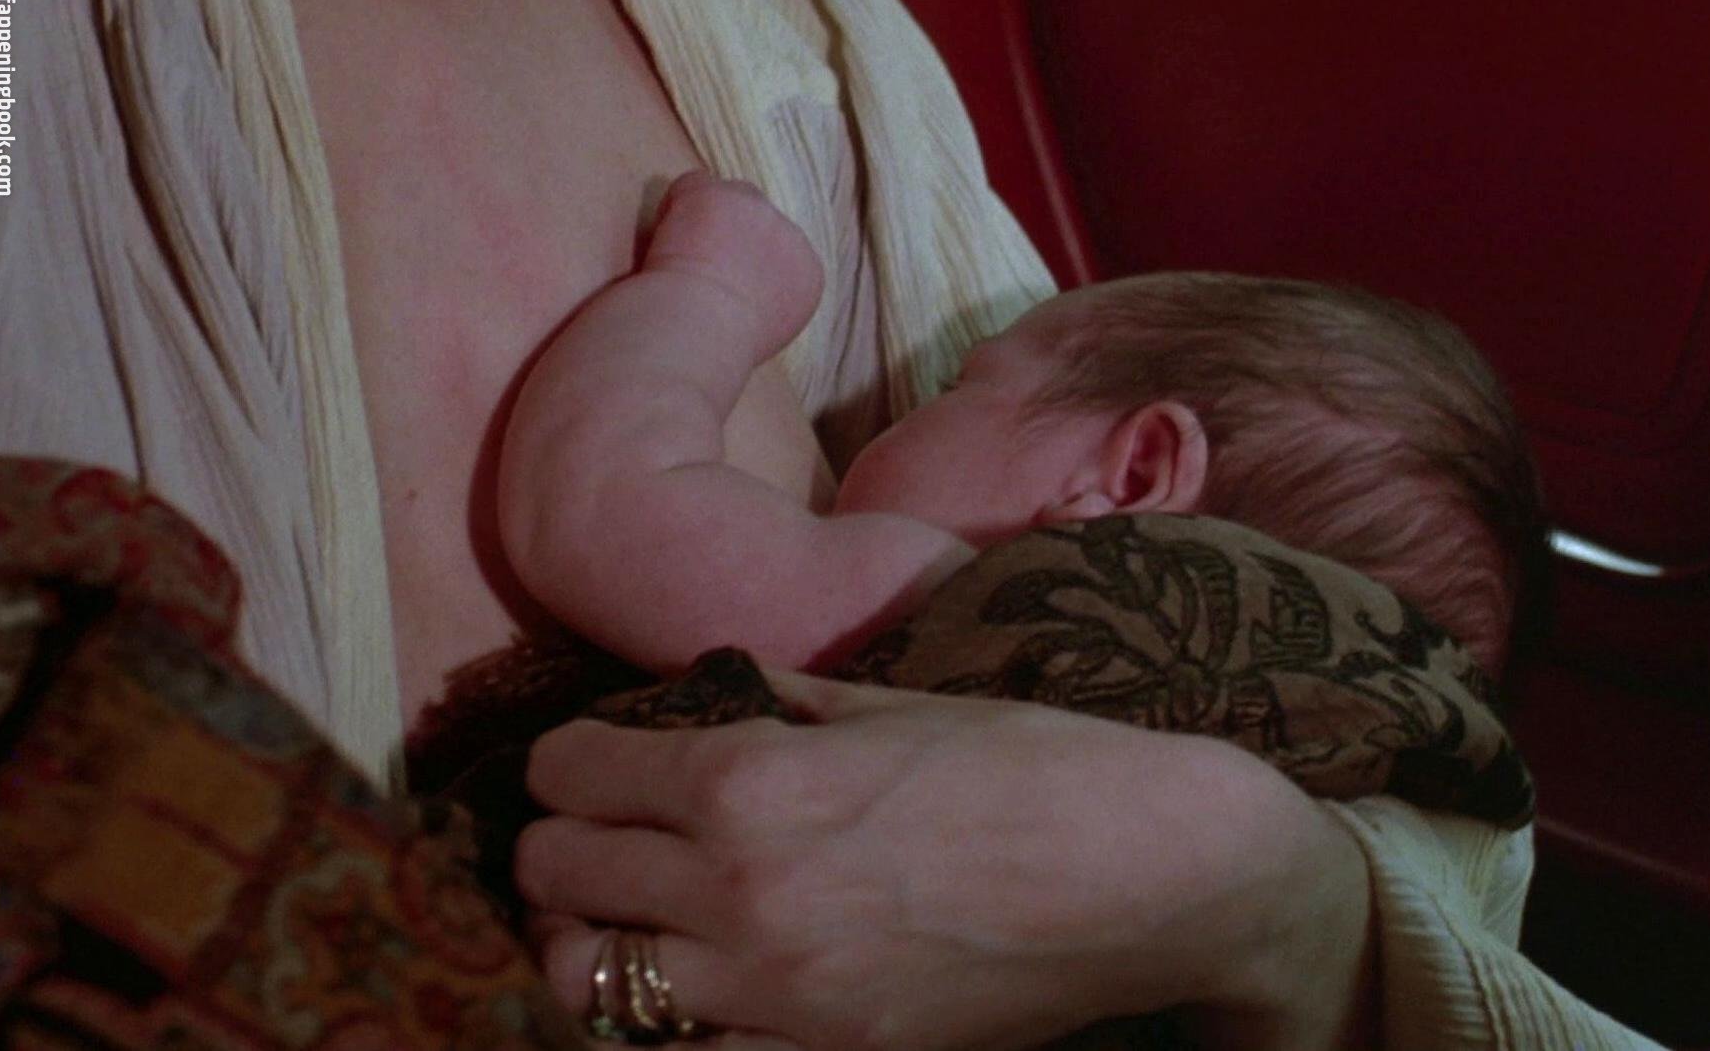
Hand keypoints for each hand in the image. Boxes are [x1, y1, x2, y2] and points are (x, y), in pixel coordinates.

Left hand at [517, 670, 1377, 1049]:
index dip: (565, 764)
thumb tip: (706, 692)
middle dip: (560, 848)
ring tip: (625, 921)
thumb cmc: (1035, 766)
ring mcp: (775, 991)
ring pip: (590, 982)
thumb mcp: (899, 706)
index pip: (574, 775)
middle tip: (595, 837)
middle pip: (558, 877)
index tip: (584, 766)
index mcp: (750, 780)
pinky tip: (696, 988)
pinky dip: (665, 1021)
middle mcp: (738, 889)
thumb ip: (781, 699)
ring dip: (590, 942)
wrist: (1151, 877)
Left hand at [644, 170, 823, 364]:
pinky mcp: (721, 194)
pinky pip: (693, 186)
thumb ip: (763, 302)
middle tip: (697, 271)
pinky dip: (674, 208)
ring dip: (704, 220)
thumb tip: (739, 293)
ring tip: (678, 259)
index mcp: (807, 276)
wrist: (699, 333)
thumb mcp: (762, 332)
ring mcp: (757, 210)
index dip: (745, 264)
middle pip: (758, 220)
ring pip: (728, 199)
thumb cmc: (720, 348)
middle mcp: (791, 236)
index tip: (722, 288)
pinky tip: (663, 244)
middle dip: (729, 236)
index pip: (778, 252)